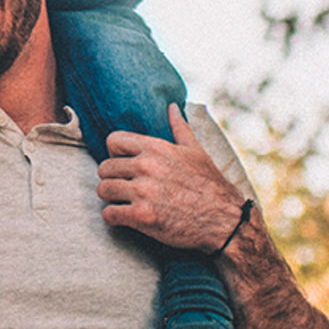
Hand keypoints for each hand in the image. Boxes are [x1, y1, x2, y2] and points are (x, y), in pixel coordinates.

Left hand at [97, 103, 244, 252]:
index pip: (113, 140)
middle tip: (125, 189)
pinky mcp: (141, 216)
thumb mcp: (196, 151)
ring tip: (125, 202)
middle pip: (104, 168)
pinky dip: (114, 218)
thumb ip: (180, 128)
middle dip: (112, 179)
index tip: (124, 165)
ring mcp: (142, 191)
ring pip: (103, 190)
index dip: (115, 154)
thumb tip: (172, 106)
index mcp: (156, 148)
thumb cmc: (210, 186)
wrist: (225, 221)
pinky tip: (127, 218)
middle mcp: (146, 166)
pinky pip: (109, 214)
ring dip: (111, 199)